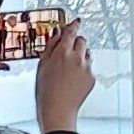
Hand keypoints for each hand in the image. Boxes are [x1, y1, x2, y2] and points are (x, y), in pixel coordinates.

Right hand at [37, 19, 94, 133]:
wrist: (57, 111)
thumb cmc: (46, 92)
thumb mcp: (42, 66)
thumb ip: (50, 47)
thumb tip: (56, 34)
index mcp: (62, 52)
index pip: (71, 31)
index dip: (72, 26)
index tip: (74, 23)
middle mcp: (77, 58)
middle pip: (81, 40)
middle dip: (75, 42)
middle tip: (67, 50)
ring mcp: (86, 68)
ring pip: (87, 53)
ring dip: (80, 55)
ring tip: (68, 68)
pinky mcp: (92, 78)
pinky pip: (89, 67)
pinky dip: (83, 69)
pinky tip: (73, 79)